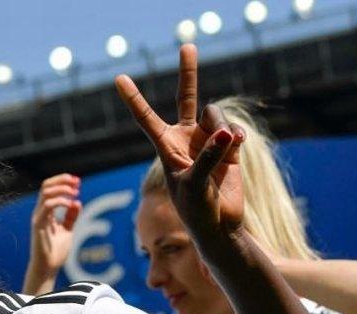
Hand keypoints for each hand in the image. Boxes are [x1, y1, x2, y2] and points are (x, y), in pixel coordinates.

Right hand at [30, 174, 81, 270]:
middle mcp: (40, 212)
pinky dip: (60, 201)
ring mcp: (38, 218)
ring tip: (74, 192)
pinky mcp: (38, 225)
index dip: (63, 181)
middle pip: (46, 186)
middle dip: (62, 180)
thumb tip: (77, 202)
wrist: (48, 268)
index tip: (78, 182)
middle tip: (77, 183)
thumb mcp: (68, 230)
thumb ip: (71, 217)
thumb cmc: (55, 252)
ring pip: (45, 192)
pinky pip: (46, 206)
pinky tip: (70, 203)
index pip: (50, 189)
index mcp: (46, 212)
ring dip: (62, 188)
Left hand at [115, 45, 245, 239]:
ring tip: (225, 143)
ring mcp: (208, 140)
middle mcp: (185, 138)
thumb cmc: (195, 210)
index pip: (145, 117)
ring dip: (221, 125)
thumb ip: (209, 157)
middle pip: (186, 97)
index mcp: (165, 146)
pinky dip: (237, 136)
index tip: (119, 78)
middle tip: (187, 46)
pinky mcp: (229, 147)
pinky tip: (237, 146)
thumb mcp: (195, 184)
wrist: (218, 226)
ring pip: (215, 114)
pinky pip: (234, 129)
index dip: (134, 98)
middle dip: (188, 72)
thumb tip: (226, 133)